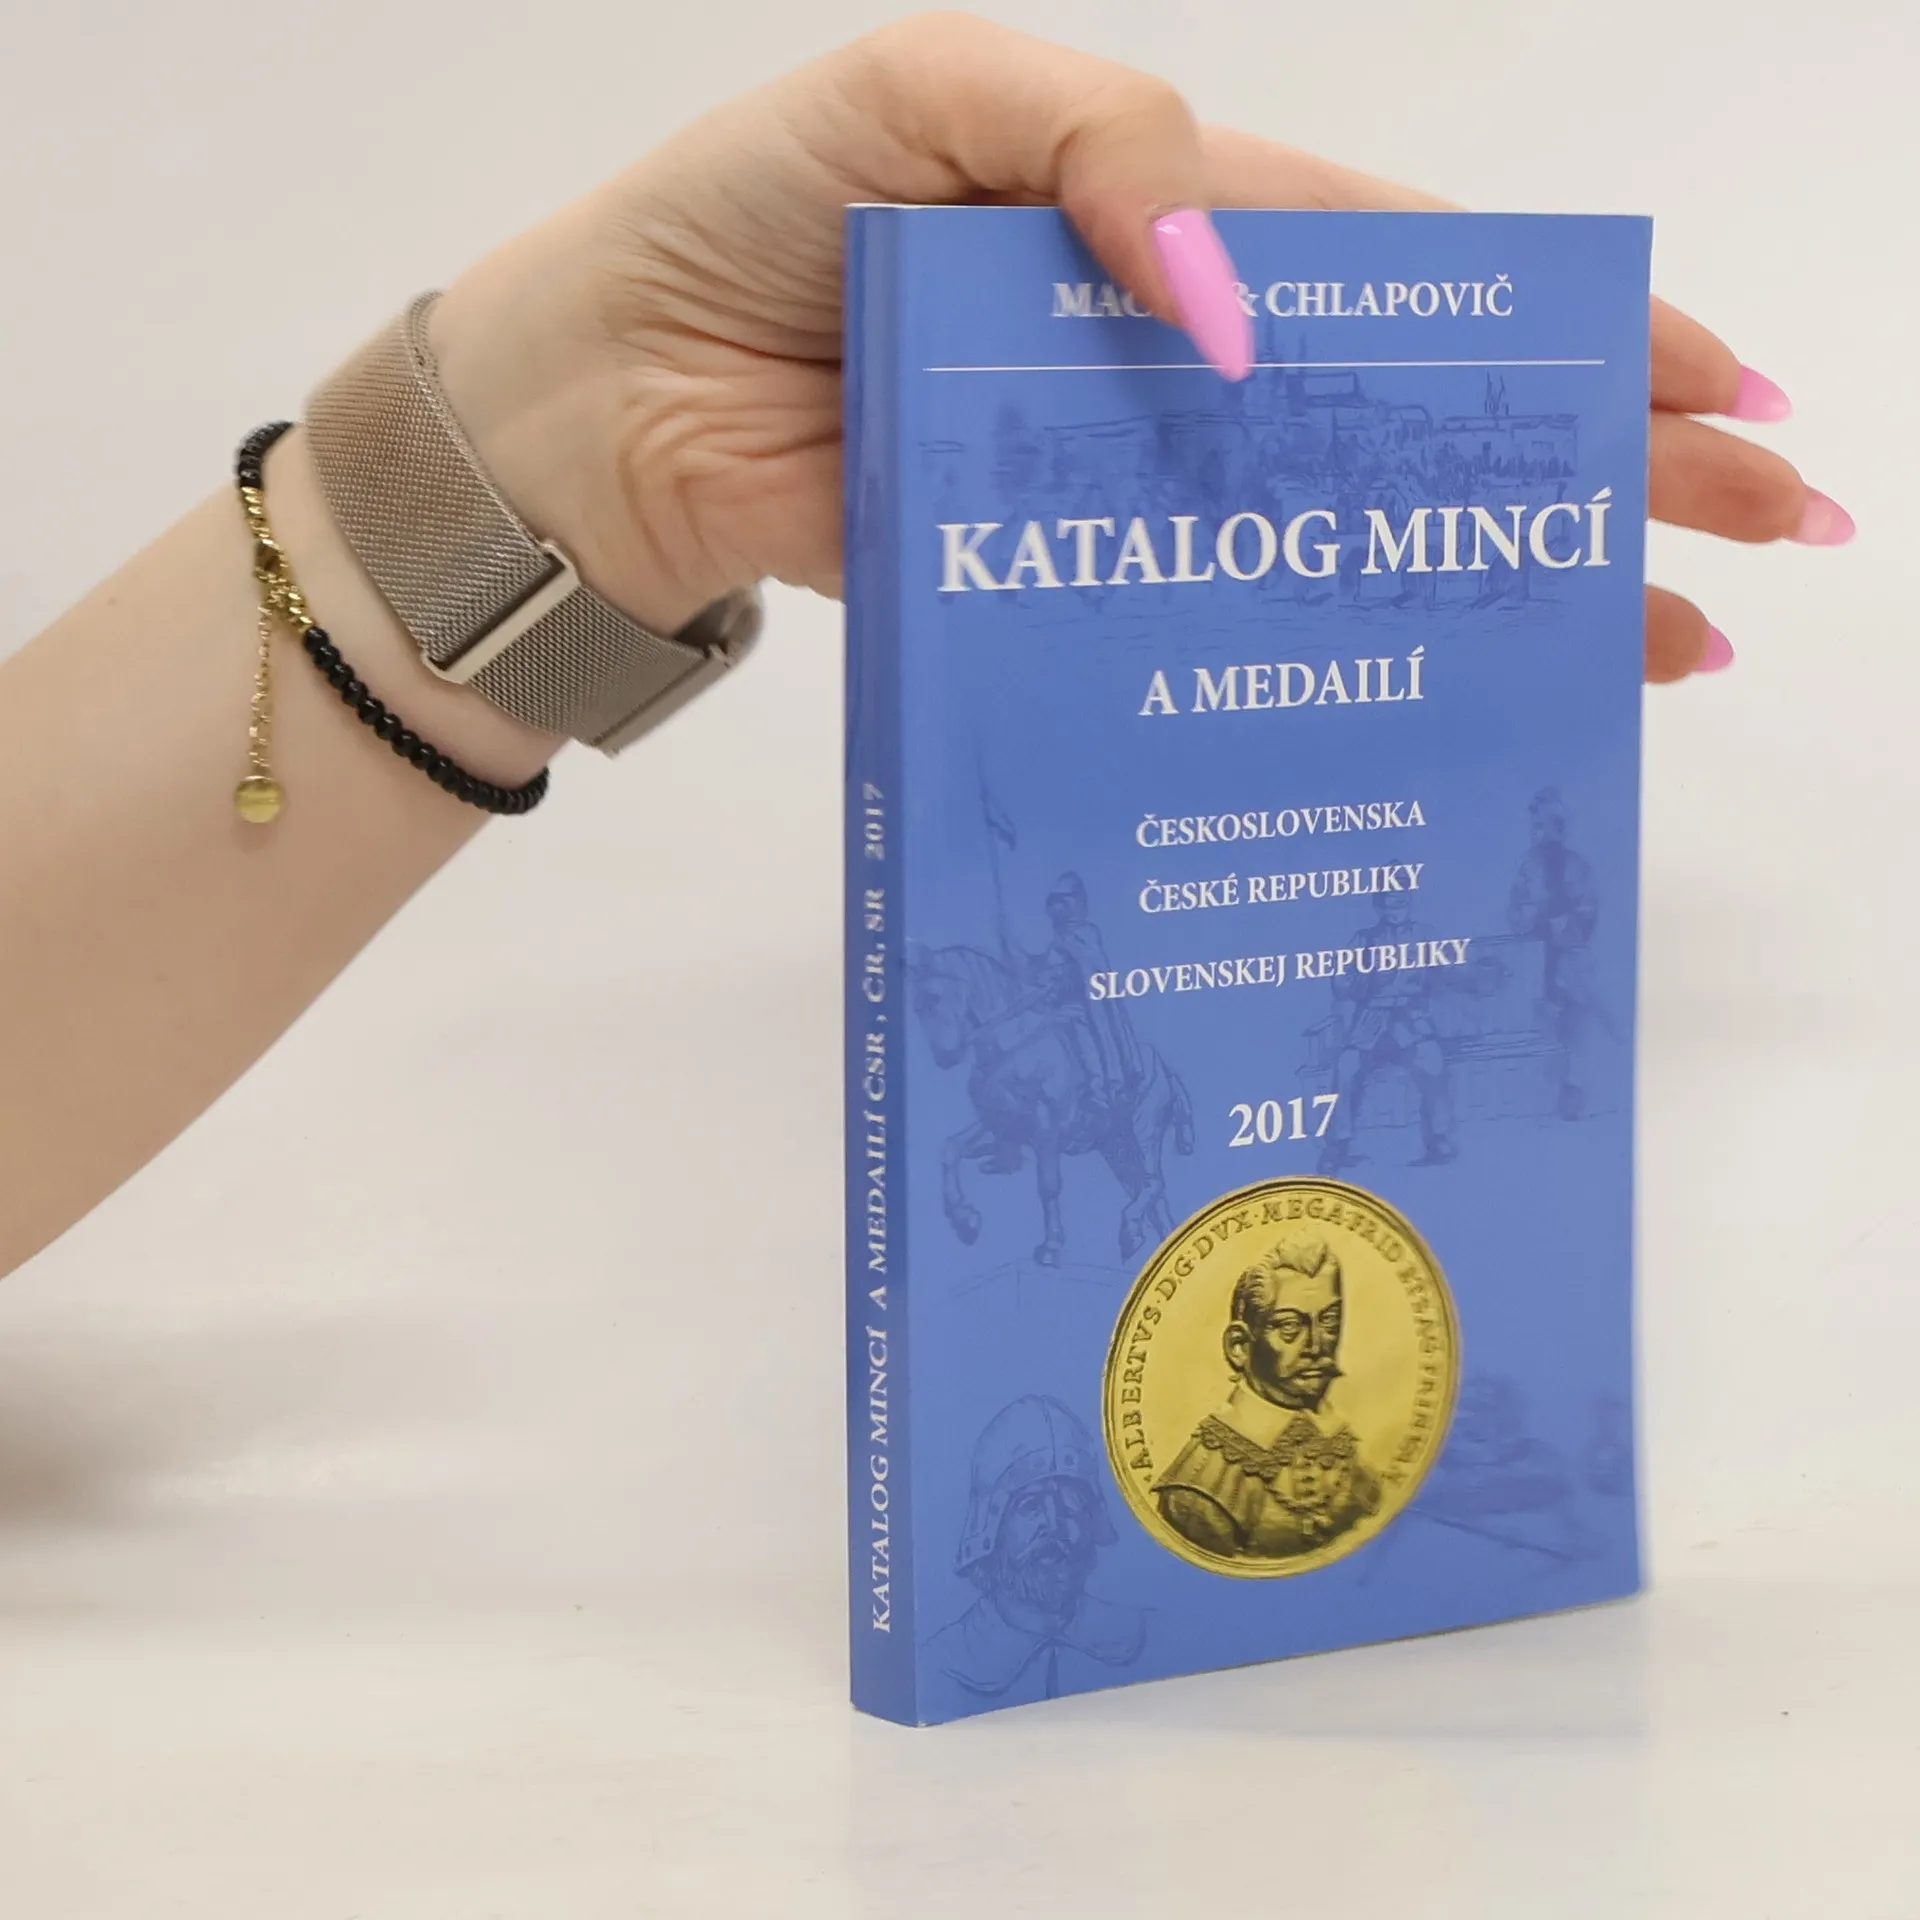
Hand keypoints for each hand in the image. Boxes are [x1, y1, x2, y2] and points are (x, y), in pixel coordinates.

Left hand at [428, 12, 1850, 680]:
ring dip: (1497, 583)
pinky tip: (1430, 695)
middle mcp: (1171, 360)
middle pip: (1415, 417)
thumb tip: (1231, 300)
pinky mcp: (1060, 586)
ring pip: (1338, 533)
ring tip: (1653, 644)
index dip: (1565, 328)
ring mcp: (1126, 486)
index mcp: (1168, 220)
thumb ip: (1099, 150)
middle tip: (1762, 535)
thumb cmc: (747, 217)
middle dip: (1595, 469)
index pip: (1407, 276)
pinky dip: (1317, 655)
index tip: (1714, 388)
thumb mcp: (932, 92)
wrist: (605, 401)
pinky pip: (1211, 618)